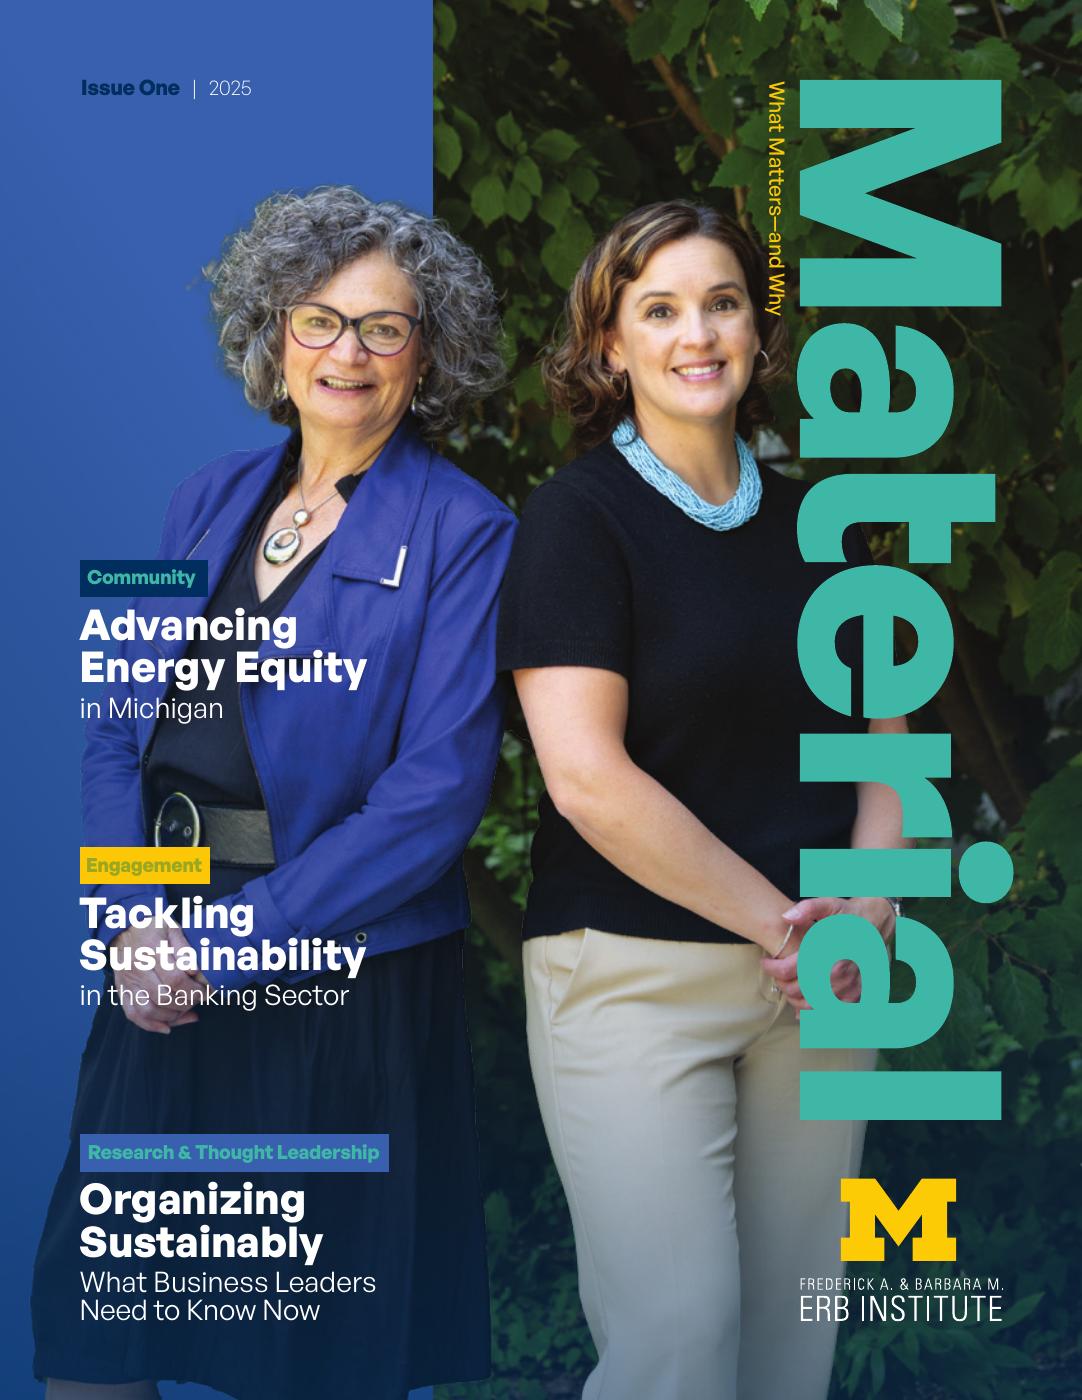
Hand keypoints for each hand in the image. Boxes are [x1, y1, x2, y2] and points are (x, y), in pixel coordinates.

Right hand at [110, 921, 208, 1034]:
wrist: (122, 929)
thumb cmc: (153, 928)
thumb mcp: (171, 927)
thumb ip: (184, 946)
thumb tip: (195, 969)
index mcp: (151, 949)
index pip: (174, 978)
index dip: (194, 989)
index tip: (206, 990)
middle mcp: (137, 968)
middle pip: (163, 996)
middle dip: (187, 1003)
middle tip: (200, 999)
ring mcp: (128, 982)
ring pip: (148, 1009)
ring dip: (172, 1016)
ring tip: (188, 1010)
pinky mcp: (122, 991)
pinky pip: (133, 1014)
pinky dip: (151, 1025)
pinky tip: (168, 1026)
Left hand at [761, 896, 896, 1012]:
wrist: (876, 925)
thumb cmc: (848, 915)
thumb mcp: (829, 904)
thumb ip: (807, 909)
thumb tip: (786, 917)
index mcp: (828, 951)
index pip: (789, 970)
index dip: (772, 968)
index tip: (766, 962)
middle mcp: (838, 972)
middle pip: (797, 990)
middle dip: (781, 983)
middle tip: (776, 974)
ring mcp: (847, 986)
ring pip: (811, 1004)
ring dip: (795, 998)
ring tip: (789, 985)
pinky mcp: (854, 994)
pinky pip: (829, 1011)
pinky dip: (814, 1010)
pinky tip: (805, 1000)